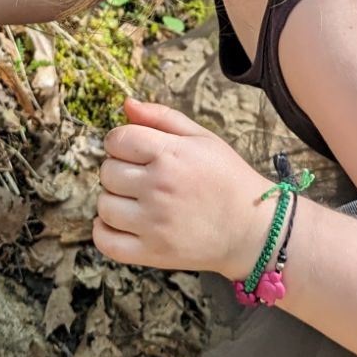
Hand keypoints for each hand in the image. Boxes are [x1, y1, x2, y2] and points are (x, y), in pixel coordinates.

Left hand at [94, 96, 272, 279]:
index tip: (132, 150)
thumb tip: (126, 104)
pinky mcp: (152, 252)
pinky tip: (121, 222)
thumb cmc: (228, 178)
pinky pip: (105, 241)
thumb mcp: (202, 138)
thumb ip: (162, 117)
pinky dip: (104, 231)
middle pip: (107, 171)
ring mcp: (153, 223)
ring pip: (103, 204)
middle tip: (141, 176)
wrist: (252, 230)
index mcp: (171, 155)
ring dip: (114, 200)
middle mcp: (159, 188)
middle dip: (119, 169)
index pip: (117, 139)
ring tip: (136, 200)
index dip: (120, 142)